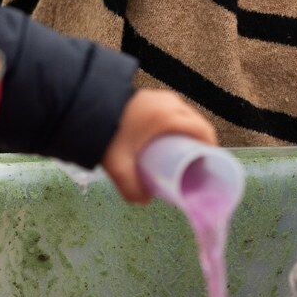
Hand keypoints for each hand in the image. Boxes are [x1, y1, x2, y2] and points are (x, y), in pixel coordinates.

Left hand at [101, 89, 217, 203]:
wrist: (84, 106)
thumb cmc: (105, 133)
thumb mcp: (118, 166)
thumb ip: (131, 188)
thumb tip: (144, 201)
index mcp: (169, 116)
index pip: (203, 131)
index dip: (211, 149)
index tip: (208, 166)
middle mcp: (170, 102)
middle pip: (198, 124)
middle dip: (201, 143)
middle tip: (195, 164)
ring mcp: (162, 96)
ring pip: (187, 116)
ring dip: (189, 133)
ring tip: (182, 153)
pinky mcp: (153, 96)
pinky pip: (176, 110)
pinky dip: (179, 124)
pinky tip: (170, 138)